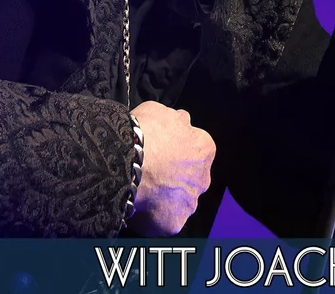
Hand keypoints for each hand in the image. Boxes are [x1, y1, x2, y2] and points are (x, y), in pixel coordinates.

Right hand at [128, 100, 215, 235]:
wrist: (129, 162)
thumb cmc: (146, 134)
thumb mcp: (162, 112)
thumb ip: (176, 121)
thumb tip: (179, 122)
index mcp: (204, 148)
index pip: (196, 150)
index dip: (177, 150)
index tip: (162, 151)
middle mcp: (203, 178)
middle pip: (189, 178)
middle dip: (174, 177)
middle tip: (151, 172)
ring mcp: (189, 203)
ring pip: (177, 201)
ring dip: (164, 197)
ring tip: (140, 190)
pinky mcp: (173, 223)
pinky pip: (162, 221)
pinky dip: (151, 216)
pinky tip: (137, 205)